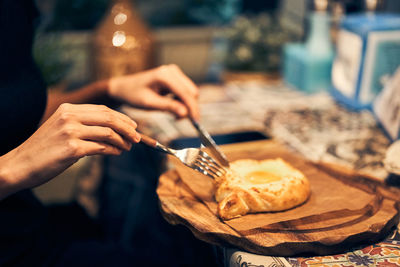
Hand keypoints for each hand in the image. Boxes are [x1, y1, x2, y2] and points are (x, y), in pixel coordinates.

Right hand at [0, 103, 140, 197]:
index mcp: (68, 109)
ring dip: (123, 141)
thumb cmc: (44, 149)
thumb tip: (112, 130)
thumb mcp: (61, 128)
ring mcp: (70, 132)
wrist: (20, 164)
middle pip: (109, 118)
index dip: (121, 118)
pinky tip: (117, 153)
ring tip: (127, 147)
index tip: (133, 126)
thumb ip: (83, 125)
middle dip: (127, 128)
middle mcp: (69, 117)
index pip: (103, 110)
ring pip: (108, 133)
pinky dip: (113, 150)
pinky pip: (101, 147)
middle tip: (137, 138)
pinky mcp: (72, 149)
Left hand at [108, 64, 199, 119]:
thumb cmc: (133, 95)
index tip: (196, 122)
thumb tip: (185, 114)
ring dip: (186, 106)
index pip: (185, 94)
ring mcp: (174, 72)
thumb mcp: (149, 103)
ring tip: (175, 116)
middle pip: (191, 92)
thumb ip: (168, 107)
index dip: (192, 109)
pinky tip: (174, 109)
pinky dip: (183, 101)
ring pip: (190, 92)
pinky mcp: (175, 77)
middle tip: (180, 121)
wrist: (124, 87)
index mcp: (164, 75)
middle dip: (190, 108)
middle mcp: (172, 71)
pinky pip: (185, 91)